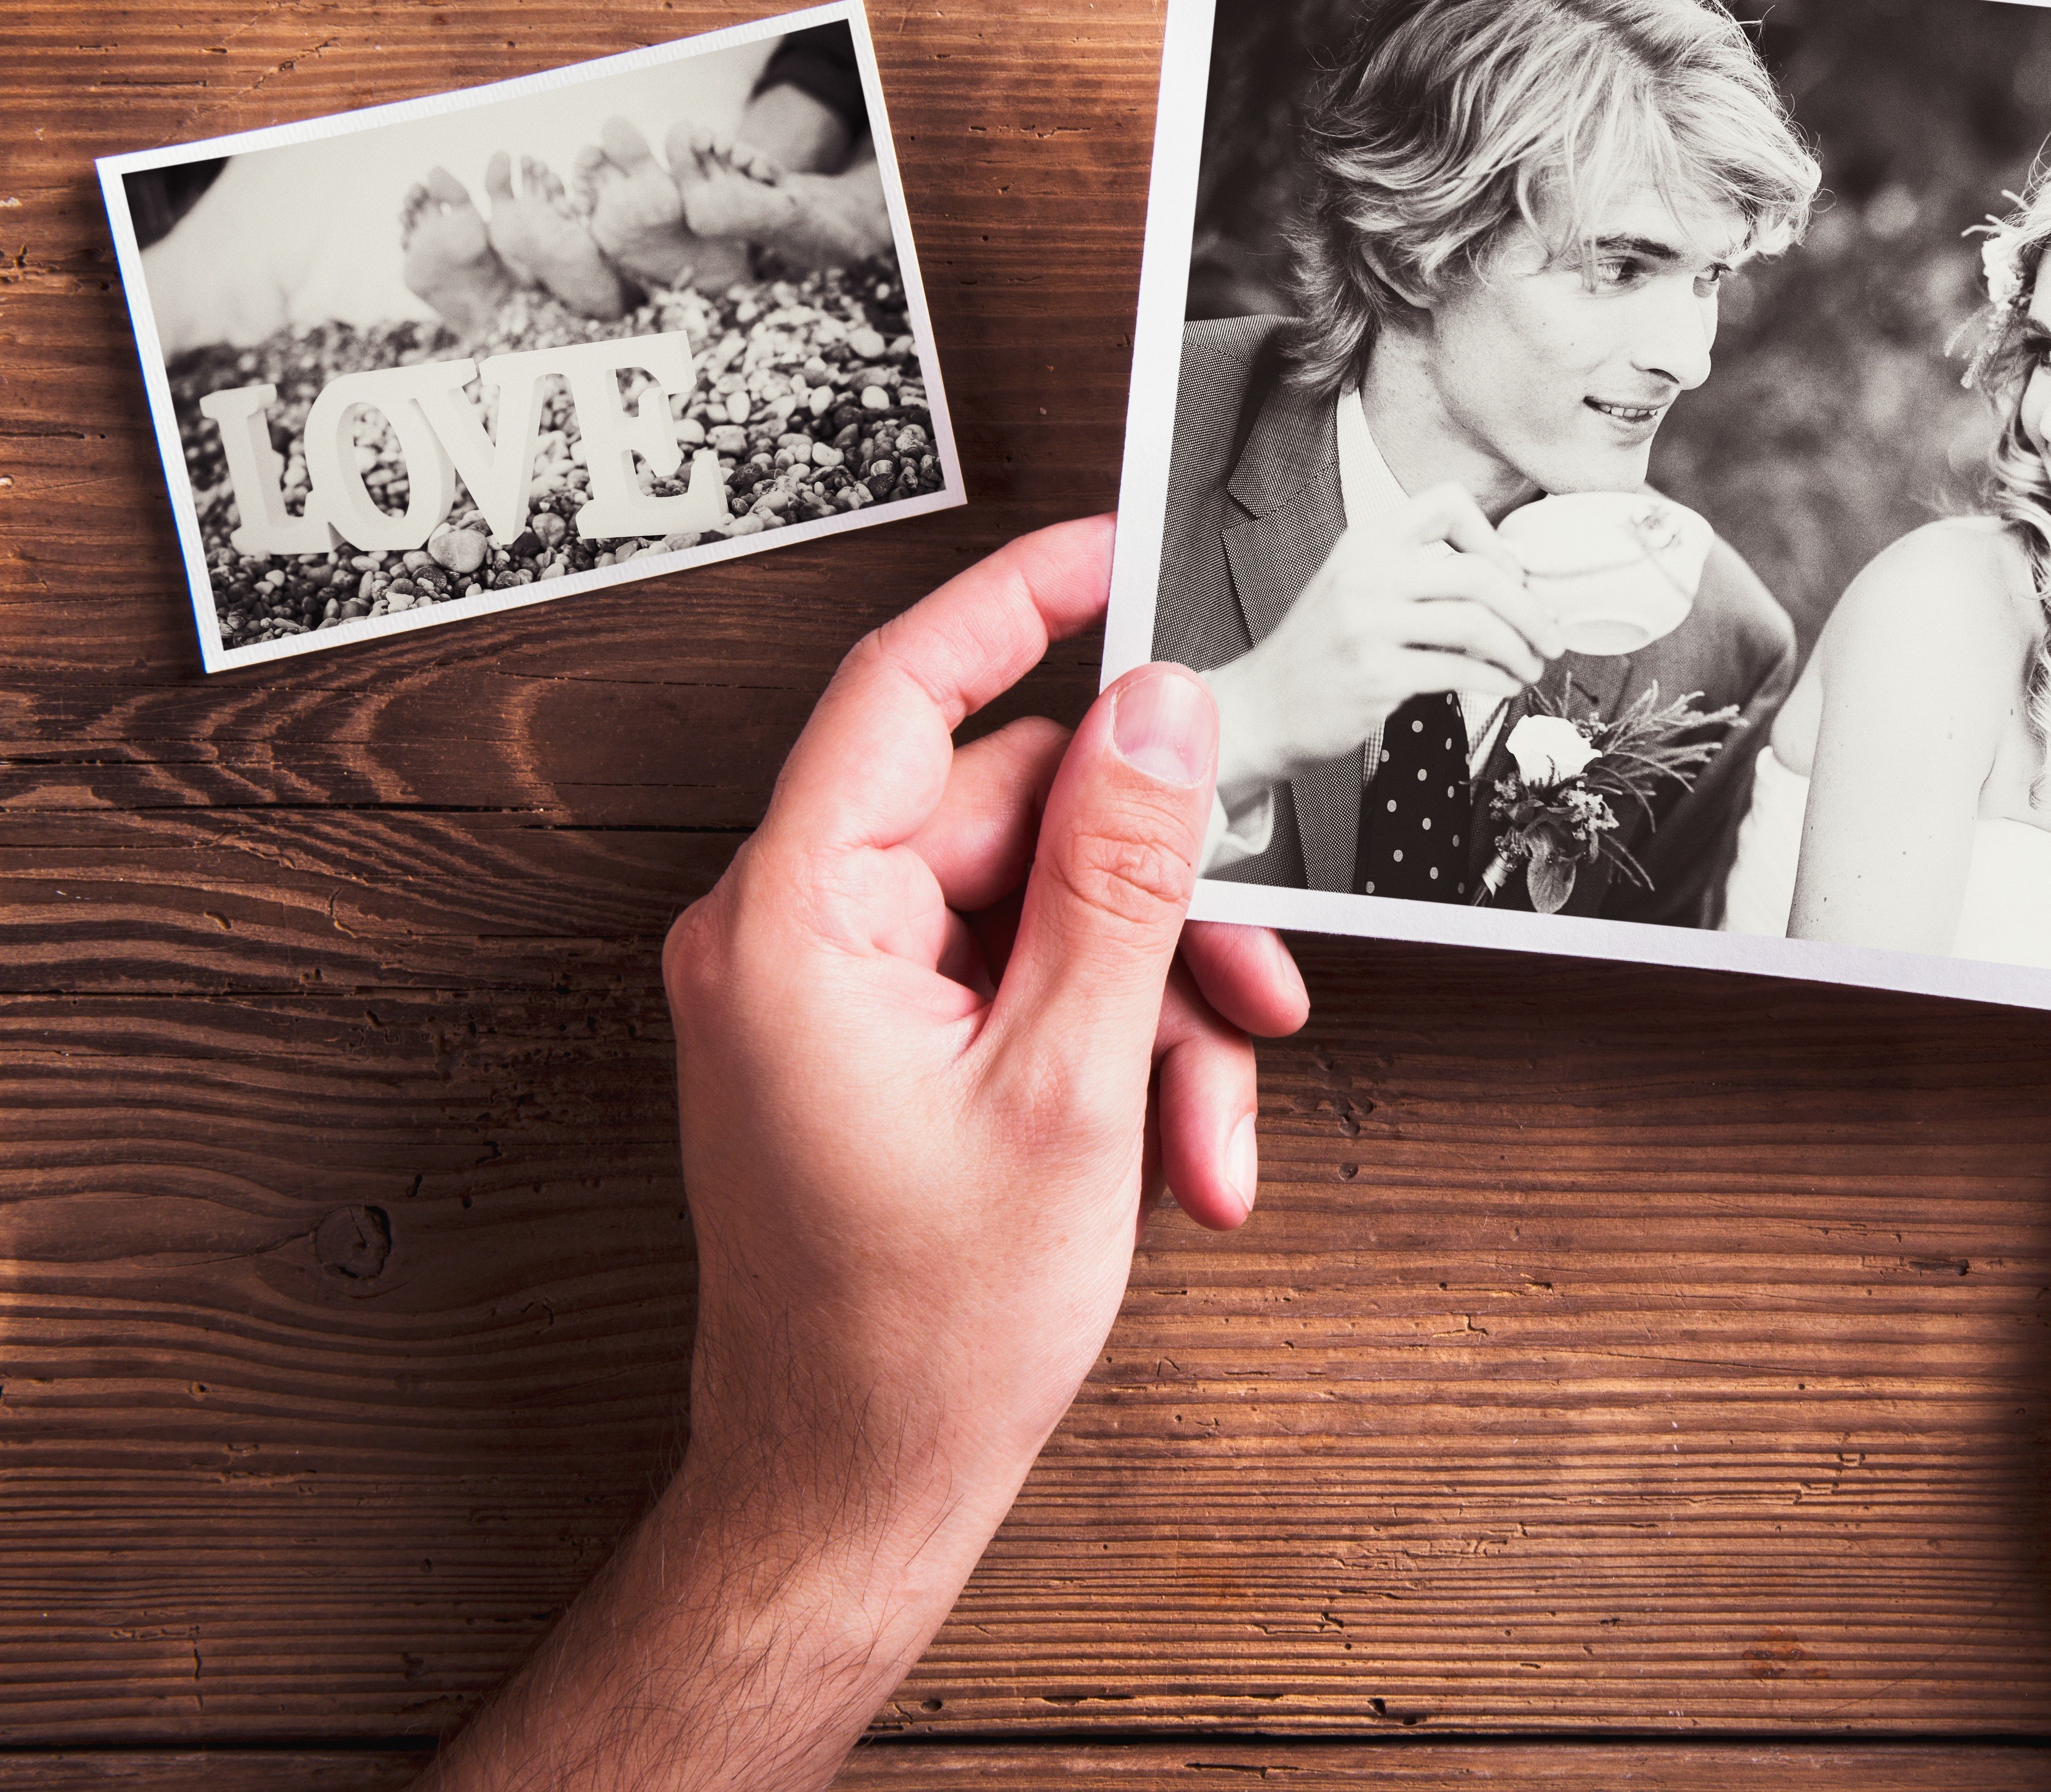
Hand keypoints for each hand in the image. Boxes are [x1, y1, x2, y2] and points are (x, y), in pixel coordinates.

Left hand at [418, 514, 1309, 1791]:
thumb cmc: (919, 1337)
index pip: (905, 689)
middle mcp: (796, 939)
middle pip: (1016, 823)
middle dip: (1159, 915)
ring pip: (1041, 919)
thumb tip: (1159, 715)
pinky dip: (1109, 1064)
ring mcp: (833, 998)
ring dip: (1154, 1016)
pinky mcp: (877, 1050)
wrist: (855, 1495)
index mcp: (796, 924)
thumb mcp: (1070, 1084)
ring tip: (1208, 1138)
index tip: (1115, 555)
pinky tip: (1167, 1162)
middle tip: (1255, 993)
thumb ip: (1121, 878)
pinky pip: (1016, 994)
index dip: (1019, 601)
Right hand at [1207, 482, 1565, 789]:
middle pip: (1479, 575)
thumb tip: (1510, 581)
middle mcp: (1366, 574)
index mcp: (1366, 541)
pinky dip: (1495, 680)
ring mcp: (1368, 625)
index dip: (1493, 537)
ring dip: (1520, 649)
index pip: (1446, 503)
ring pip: (1477, 624)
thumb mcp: (1358, 588)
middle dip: (1530, 610)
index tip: (1513, 576)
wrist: (1264, 706)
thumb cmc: (1323, 650)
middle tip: (1551, 637)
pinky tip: (1503, 686)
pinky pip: (1460, 671)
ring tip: (1531, 667)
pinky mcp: (1376, 675)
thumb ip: (1417, 576)